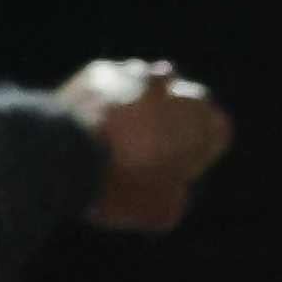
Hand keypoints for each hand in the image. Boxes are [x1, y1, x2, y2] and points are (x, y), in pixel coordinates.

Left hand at [53, 60, 233, 231]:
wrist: (61, 156)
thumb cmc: (120, 186)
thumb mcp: (160, 210)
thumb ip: (178, 195)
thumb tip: (173, 188)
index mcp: (198, 120)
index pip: (220, 130)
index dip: (205, 152)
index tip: (186, 167)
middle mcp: (172, 87)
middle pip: (193, 100)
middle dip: (184, 121)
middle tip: (164, 149)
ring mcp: (135, 74)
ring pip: (155, 83)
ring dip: (151, 104)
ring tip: (132, 132)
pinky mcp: (100, 71)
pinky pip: (118, 82)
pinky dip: (117, 98)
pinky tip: (103, 121)